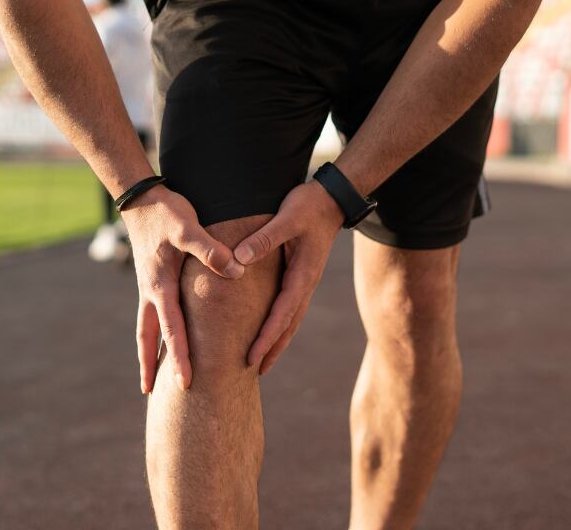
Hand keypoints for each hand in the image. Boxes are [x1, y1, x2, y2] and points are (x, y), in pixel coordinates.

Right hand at [121, 185, 244, 392]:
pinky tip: (159, 342)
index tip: (184, 382)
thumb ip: (211, 251)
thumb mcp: (189, 228)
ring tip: (147, 380)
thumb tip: (236, 270)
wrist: (141, 198)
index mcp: (160, 285)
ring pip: (145, 329)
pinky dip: (153, 334)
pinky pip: (151, 315)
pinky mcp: (152, 280)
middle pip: (149, 337)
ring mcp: (148, 287)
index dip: (179, 356)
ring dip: (146, 354)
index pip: (172, 329)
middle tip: (153, 395)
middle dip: (153, 365)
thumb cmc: (167, 212)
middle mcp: (150, 292)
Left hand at [233, 180, 344, 374]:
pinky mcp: (301, 275)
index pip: (282, 314)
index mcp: (302, 275)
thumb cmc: (309, 206)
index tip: (252, 357)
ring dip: (278, 341)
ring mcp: (305, 281)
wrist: (332, 199)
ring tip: (263, 361)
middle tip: (255, 371)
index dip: (266, 337)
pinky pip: (290, 307)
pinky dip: (281, 324)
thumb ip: (264, 238)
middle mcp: (306, 283)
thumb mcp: (287, 217)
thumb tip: (239, 258)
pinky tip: (271, 330)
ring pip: (291, 319)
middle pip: (289, 325)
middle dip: (272, 349)